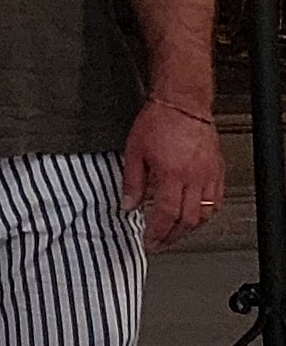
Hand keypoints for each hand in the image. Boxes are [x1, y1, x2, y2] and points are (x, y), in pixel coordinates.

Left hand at [125, 98, 224, 247]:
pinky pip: (216, 200)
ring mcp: (209, 175)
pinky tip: (196, 215)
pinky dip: (206, 213)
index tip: (150, 241)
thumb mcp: (134, 152)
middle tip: (161, 242)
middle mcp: (194, 177)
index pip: (166, 213)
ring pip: (206, 213)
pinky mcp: (218, 170)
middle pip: (188, 219)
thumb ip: (132, 182)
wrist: (182, 103)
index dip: (157, 232)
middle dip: (173, 236)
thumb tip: (127, 205)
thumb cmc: (158, 121)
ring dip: (190, 228)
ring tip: (175, 233)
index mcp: (172, 174)